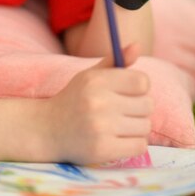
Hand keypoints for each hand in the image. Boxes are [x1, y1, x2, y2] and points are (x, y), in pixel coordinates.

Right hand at [46, 43, 152, 164]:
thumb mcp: (91, 75)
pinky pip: (140, 146)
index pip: (142, 82)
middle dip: (140, 109)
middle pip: (148, 105)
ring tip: (120, 126)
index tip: (130, 93)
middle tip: (124, 112)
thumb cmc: (75, 98)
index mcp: (97, 80)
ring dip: (137, 128)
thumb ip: (116, 61)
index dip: (140, 88)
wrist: (46, 129)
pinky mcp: (102, 150)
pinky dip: (134, 144)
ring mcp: (100, 127)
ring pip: (146, 126)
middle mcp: (99, 102)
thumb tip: (138, 45)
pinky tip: (119, 140)